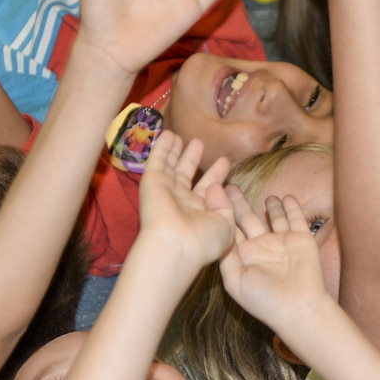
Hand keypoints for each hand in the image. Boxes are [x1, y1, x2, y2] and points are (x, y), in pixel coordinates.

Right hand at [133, 131, 235, 271]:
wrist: (175, 245)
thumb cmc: (204, 240)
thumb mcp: (226, 223)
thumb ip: (225, 202)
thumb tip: (216, 185)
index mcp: (200, 212)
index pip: (208, 188)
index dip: (216, 173)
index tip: (225, 160)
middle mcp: (182, 201)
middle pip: (187, 175)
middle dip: (193, 159)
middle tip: (199, 142)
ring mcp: (166, 191)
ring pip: (171, 166)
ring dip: (175, 150)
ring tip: (180, 134)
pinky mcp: (152, 182)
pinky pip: (157, 161)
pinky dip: (162, 147)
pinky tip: (168, 134)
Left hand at [217, 187, 331, 337]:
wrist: (298, 308)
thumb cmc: (263, 300)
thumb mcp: (235, 279)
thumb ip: (225, 254)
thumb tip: (216, 227)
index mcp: (243, 256)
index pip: (229, 228)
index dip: (220, 211)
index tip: (211, 191)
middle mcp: (261, 246)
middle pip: (247, 218)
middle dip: (238, 202)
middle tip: (229, 185)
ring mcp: (281, 242)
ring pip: (273, 217)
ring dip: (270, 206)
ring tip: (266, 194)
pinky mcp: (301, 238)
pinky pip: (296, 218)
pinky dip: (291, 207)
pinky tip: (286, 197)